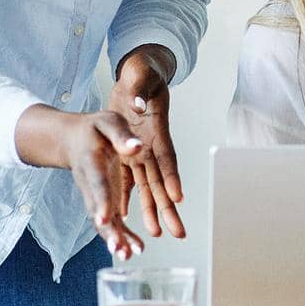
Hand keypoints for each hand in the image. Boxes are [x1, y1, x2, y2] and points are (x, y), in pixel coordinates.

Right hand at [53, 111, 145, 258]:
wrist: (73, 139)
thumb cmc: (94, 128)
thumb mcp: (108, 122)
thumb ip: (121, 135)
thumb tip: (137, 147)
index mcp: (92, 162)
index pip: (97, 183)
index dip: (101, 201)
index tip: (105, 218)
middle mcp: (91, 184)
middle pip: (97, 210)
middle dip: (107, 231)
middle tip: (118, 249)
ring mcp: (95, 195)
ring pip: (103, 221)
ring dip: (114, 239)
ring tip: (127, 255)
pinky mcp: (103, 200)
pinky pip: (110, 222)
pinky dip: (121, 236)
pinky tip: (134, 249)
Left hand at [108, 47, 184, 239]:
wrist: (139, 72)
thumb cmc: (144, 71)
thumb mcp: (142, 75)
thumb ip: (140, 89)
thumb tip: (140, 104)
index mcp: (157, 128)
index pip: (167, 156)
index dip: (172, 177)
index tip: (177, 197)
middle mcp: (152, 144)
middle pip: (163, 180)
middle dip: (169, 207)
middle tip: (179, 231)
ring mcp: (142, 150)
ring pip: (148, 186)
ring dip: (152, 209)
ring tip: (156, 234)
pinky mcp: (129, 151)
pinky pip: (129, 179)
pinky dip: (128, 197)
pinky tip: (125, 215)